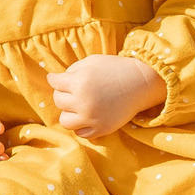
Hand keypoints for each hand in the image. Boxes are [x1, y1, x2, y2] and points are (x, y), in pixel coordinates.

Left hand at [48, 54, 166, 137]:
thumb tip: (54, 81)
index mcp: (79, 83)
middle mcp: (83, 102)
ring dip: (69, 113)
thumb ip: (71, 71)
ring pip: (65, 121)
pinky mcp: (101, 129)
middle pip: (59, 101)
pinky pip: (80, 133)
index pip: (55, 83)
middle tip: (74, 90)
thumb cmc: (114, 69)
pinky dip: (81, 125)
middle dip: (64, 94)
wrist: (140, 83)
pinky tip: (88, 116)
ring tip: (79, 106)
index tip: (57, 79)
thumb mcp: (91, 62)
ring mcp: (92, 118)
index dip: (55, 79)